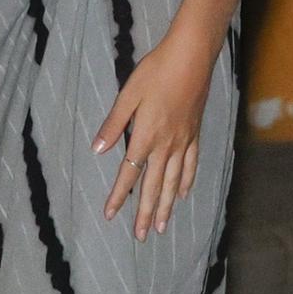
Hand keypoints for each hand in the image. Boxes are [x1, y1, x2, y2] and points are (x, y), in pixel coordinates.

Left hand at [94, 30, 214, 239]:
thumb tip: (97, 149)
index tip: (111, 215)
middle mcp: (166, 144)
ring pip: (174, 181)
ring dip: (166, 206)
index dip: (119, 195)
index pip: (129, 173)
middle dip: (145, 213)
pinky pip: (191, 164)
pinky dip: (186, 182)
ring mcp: (183, 140)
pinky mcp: (194, 133)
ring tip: (161, 226)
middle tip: (141, 236)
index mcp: (146, 135)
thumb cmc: (157, 71)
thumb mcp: (129, 94)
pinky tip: (183, 194)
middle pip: (154, 186)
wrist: (192, 56)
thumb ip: (114, 123)